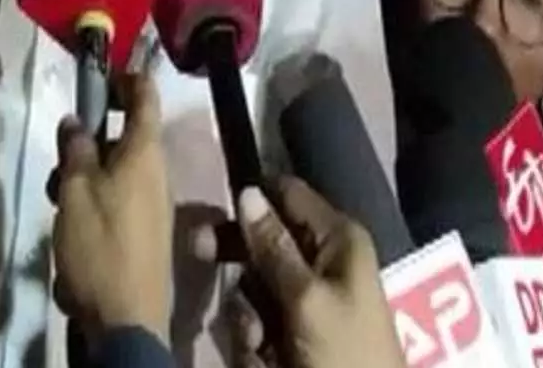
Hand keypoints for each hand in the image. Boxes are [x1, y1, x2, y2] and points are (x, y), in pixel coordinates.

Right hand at [51, 73, 172, 346]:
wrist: (127, 320)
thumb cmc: (100, 246)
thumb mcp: (75, 191)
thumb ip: (75, 150)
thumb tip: (77, 121)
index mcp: (146, 153)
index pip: (145, 95)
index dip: (122, 78)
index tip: (95, 78)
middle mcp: (157, 173)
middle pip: (123, 138)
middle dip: (86, 142)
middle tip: (57, 162)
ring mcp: (154, 205)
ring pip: (115, 173)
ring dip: (83, 178)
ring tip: (57, 205)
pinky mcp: (145, 234)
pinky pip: (117, 202)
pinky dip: (92, 205)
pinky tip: (70, 231)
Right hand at [208, 176, 401, 367]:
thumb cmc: (343, 354)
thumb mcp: (307, 299)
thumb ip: (274, 248)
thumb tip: (247, 193)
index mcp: (338, 240)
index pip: (288, 195)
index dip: (251, 198)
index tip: (212, 210)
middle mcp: (322, 261)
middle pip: (263, 240)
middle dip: (236, 258)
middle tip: (199, 254)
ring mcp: (307, 300)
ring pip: (253, 286)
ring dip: (246, 314)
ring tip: (259, 345)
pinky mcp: (294, 334)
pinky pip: (257, 322)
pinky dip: (253, 342)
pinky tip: (262, 361)